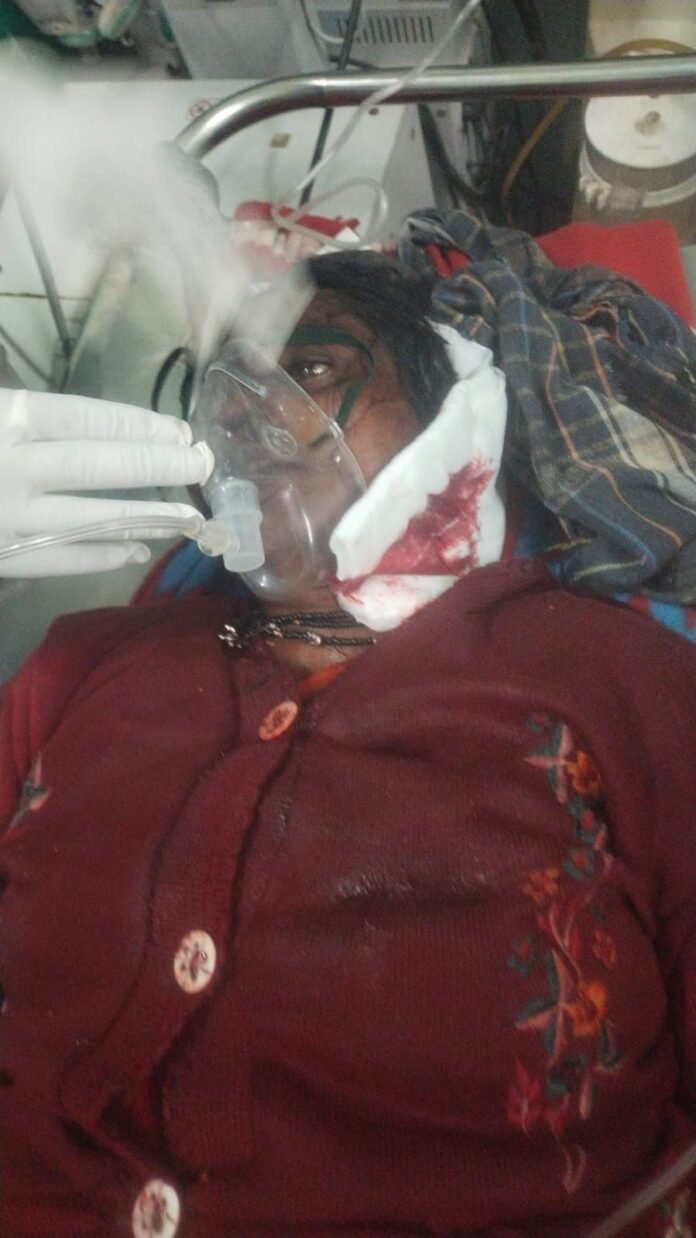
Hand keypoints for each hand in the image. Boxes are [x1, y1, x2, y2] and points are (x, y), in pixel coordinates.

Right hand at [0, 388, 212, 576]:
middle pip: (101, 465)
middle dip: (161, 465)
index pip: (89, 419)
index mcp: (10, 417)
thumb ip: (33, 418)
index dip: (141, 426)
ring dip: (147, 519)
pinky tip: (139, 551)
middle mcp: (14, 466)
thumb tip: (113, 430)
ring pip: (92, 518)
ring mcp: (9, 516)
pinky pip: (64, 559)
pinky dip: (105, 556)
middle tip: (203, 465)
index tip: (182, 432)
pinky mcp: (3, 555)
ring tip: (189, 517)